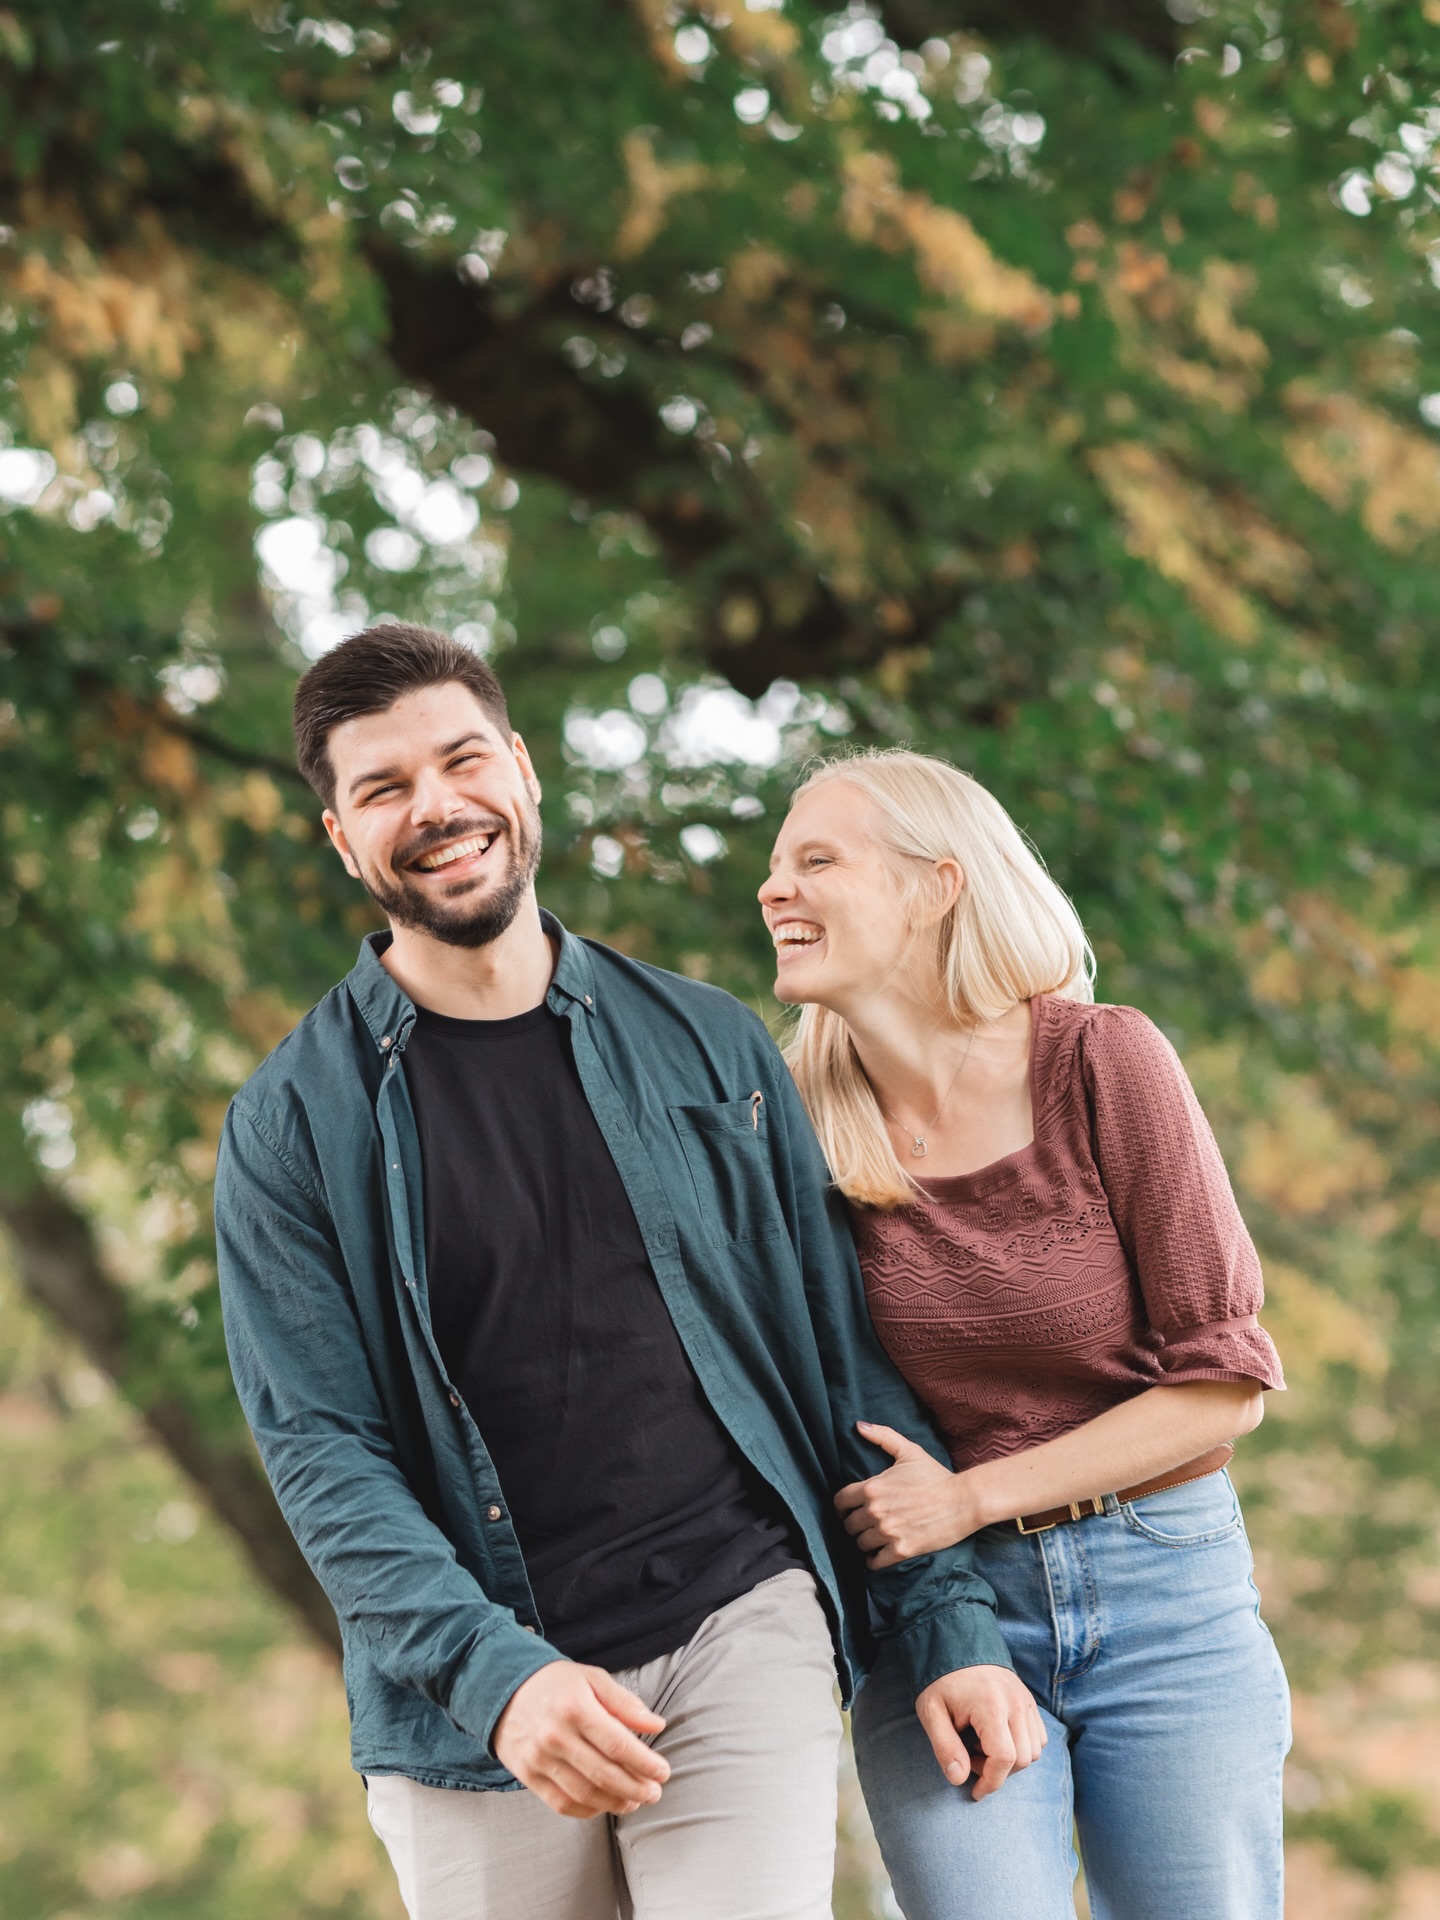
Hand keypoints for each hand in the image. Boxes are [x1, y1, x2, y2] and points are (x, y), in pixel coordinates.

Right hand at [493, 1662, 669, 1818]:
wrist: (504, 1689)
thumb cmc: (556, 1683)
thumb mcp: (592, 1679)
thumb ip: (625, 1703)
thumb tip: (656, 1725)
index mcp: (576, 1708)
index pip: (618, 1745)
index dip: (645, 1764)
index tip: (664, 1772)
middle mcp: (556, 1736)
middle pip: (604, 1774)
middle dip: (636, 1788)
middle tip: (654, 1793)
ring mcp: (539, 1759)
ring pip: (585, 1794)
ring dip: (615, 1803)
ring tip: (634, 1801)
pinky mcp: (528, 1776)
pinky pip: (562, 1803)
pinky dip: (588, 1810)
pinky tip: (605, 1804)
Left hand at [835, 1422, 977, 1566]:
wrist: (963, 1500)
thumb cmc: (936, 1475)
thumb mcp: (908, 1451)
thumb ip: (882, 1437)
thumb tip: (858, 1425)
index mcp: (873, 1487)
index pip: (840, 1502)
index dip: (841, 1507)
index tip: (846, 1511)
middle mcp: (876, 1511)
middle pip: (849, 1525)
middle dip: (854, 1525)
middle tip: (862, 1526)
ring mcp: (888, 1532)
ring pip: (860, 1544)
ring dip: (864, 1543)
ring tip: (872, 1540)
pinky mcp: (902, 1550)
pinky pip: (875, 1563)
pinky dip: (873, 1561)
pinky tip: (878, 1556)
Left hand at [915, 1667, 1047, 1800]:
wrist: (956, 1642)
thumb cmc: (941, 1680)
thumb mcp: (931, 1711)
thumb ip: (945, 1746)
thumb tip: (959, 1779)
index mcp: (991, 1705)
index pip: (1005, 1758)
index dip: (991, 1782)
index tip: (975, 1792)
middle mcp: (1016, 1703)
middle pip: (1023, 1759)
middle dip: (998, 1771)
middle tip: (971, 1758)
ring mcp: (1026, 1700)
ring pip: (1034, 1750)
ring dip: (1011, 1760)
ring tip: (982, 1746)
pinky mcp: (1030, 1700)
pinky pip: (1039, 1737)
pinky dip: (1022, 1746)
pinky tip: (996, 1737)